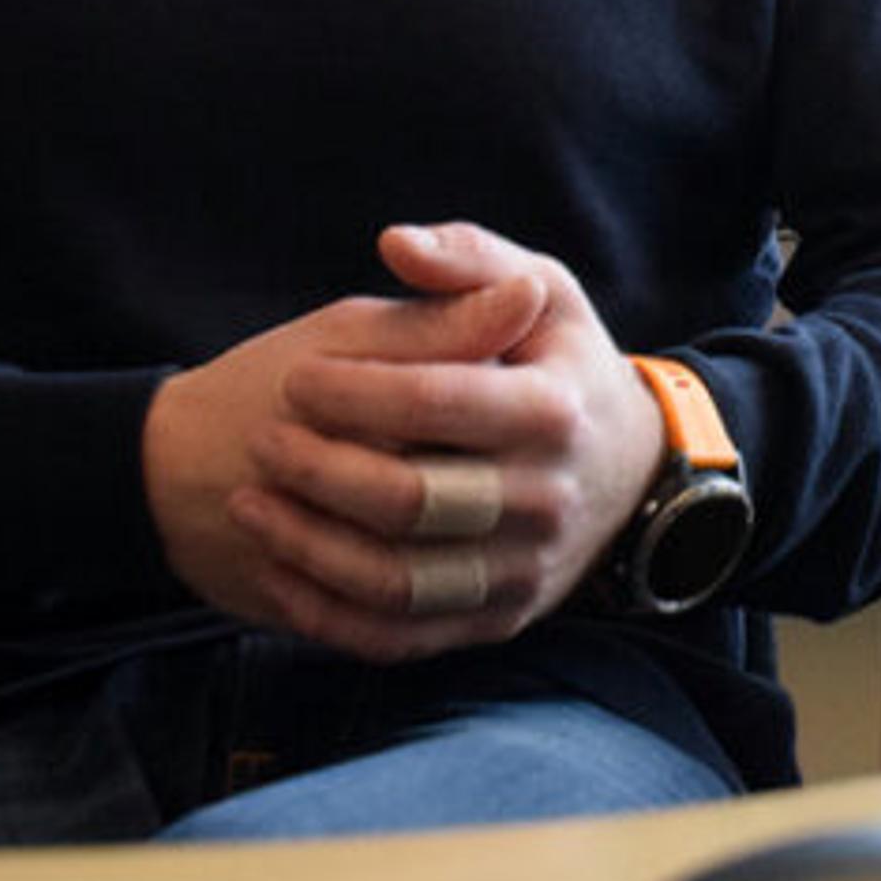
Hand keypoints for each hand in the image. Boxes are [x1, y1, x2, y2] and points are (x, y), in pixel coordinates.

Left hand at [140, 223, 669, 661]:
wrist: (630, 474)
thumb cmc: (561, 367)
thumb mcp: (544, 290)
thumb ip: (470, 260)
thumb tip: (396, 243)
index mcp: (553, 409)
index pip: (437, 402)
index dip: (353, 391)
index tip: (296, 379)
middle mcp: (545, 498)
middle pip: (408, 499)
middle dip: (318, 470)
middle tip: (265, 440)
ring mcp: (523, 570)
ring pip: (395, 581)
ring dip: (306, 545)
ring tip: (251, 501)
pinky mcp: (497, 621)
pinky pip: (398, 636)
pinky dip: (326, 612)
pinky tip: (278, 565)